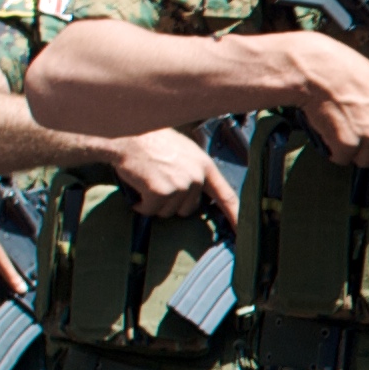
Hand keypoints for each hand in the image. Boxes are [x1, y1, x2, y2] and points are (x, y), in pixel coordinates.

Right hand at [111, 128, 235, 220]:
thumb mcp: (185, 153)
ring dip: (154, 203)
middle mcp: (197, 177)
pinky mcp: (161, 192)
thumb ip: (196, 173)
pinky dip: (140, 205)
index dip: (235, 217)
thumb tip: (198, 196)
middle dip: (171, 203)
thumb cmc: (154, 143)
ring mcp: (180, 185)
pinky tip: (138, 187)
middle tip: (158, 183)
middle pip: (187, 210)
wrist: (128, 135)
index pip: (226, 196)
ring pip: (167, 212)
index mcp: (205, 166)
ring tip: (147, 181)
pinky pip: (150, 211)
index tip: (241, 234)